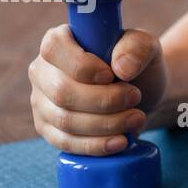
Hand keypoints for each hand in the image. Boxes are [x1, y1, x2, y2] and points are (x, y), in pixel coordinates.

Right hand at [28, 25, 167, 155]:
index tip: (111, 75)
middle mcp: (42, 71)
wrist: (139, 93)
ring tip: (137, 118)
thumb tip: (121, 68)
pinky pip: (66, 142)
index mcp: (58, 42)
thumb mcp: (145, 46)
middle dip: (104, 101)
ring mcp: (41, 102)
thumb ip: (137, 47)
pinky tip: (121, 142)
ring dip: (106, 124)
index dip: (82, 66)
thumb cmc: (136, 64)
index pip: (54, 49)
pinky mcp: (49, 130)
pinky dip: (96, 145)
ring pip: (65, 120)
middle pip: (62, 92)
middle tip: (135, 98)